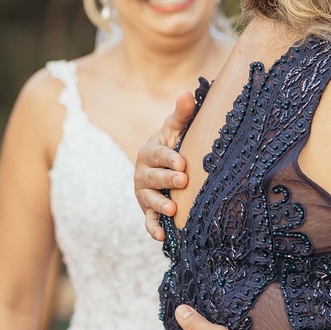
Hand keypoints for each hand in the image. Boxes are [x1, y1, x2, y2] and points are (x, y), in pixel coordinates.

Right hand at [134, 92, 195, 240]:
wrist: (167, 166)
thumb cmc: (175, 144)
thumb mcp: (177, 129)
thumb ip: (182, 114)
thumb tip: (187, 92)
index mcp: (150, 151)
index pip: (157, 154)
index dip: (168, 158)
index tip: (182, 162)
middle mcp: (143, 173)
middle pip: (153, 177)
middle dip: (166, 180)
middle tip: (182, 182)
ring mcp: (144, 193)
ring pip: (148, 200)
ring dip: (159, 205)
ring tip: (173, 210)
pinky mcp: (148, 211)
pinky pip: (148, 221)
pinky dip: (152, 229)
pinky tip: (161, 237)